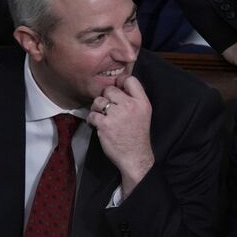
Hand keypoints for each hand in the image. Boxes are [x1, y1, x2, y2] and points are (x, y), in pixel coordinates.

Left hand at [87, 76, 154, 198]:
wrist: (135, 156)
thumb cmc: (138, 135)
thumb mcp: (144, 114)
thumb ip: (134, 99)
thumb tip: (118, 86)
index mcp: (142, 102)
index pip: (130, 80)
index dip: (120, 82)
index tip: (117, 90)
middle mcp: (130, 106)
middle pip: (110, 90)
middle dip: (106, 98)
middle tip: (108, 109)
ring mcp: (117, 115)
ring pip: (98, 101)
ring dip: (97, 109)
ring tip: (102, 118)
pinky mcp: (105, 124)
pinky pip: (92, 115)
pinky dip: (92, 120)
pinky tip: (98, 126)